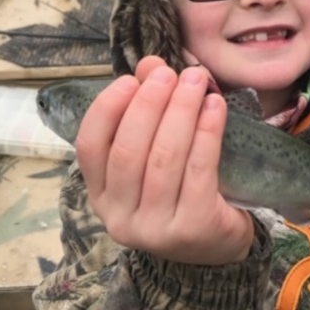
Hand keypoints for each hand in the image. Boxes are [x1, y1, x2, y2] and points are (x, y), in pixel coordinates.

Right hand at [76, 55, 253, 265]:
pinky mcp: (193, 227)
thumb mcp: (157, 156)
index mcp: (102, 196)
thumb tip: (149, 64)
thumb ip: (148, 111)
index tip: (130, 79)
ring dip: (181, 111)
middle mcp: (120, 217)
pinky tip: (216, 107)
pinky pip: (199, 169)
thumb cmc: (183, 193)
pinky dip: (207, 132)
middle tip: (171, 74)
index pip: (90, 147)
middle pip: (129, 150)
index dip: (108, 109)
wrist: (219, 246)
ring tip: (197, 81)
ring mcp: (155, 227)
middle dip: (150, 104)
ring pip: (164, 158)